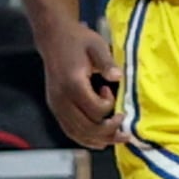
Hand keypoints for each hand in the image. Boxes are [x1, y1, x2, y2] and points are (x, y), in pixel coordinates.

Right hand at [36, 13, 126, 149]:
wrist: (53, 37)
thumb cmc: (77, 40)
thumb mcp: (96, 45)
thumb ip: (107, 62)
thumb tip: (118, 76)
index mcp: (72, 83)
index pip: (95, 110)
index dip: (109, 106)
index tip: (110, 90)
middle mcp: (61, 98)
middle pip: (87, 128)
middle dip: (109, 131)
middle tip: (124, 128)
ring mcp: (56, 105)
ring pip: (77, 133)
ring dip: (99, 139)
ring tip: (117, 139)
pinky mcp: (54, 107)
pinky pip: (69, 130)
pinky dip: (84, 138)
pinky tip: (99, 140)